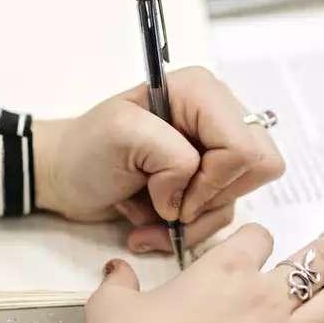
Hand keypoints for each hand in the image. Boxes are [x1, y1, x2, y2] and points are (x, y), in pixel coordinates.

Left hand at [34, 67, 283, 253]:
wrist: (66, 176)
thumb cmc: (86, 150)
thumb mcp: (120, 135)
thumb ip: (170, 155)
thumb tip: (187, 194)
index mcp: (202, 92)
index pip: (244, 147)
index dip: (213, 180)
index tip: (171, 194)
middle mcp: (217, 116)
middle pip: (257, 170)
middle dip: (211, 198)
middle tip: (170, 203)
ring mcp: (214, 151)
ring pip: (238, 199)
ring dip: (192, 221)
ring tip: (150, 217)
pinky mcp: (207, 181)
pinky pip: (221, 214)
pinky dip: (187, 229)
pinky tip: (153, 223)